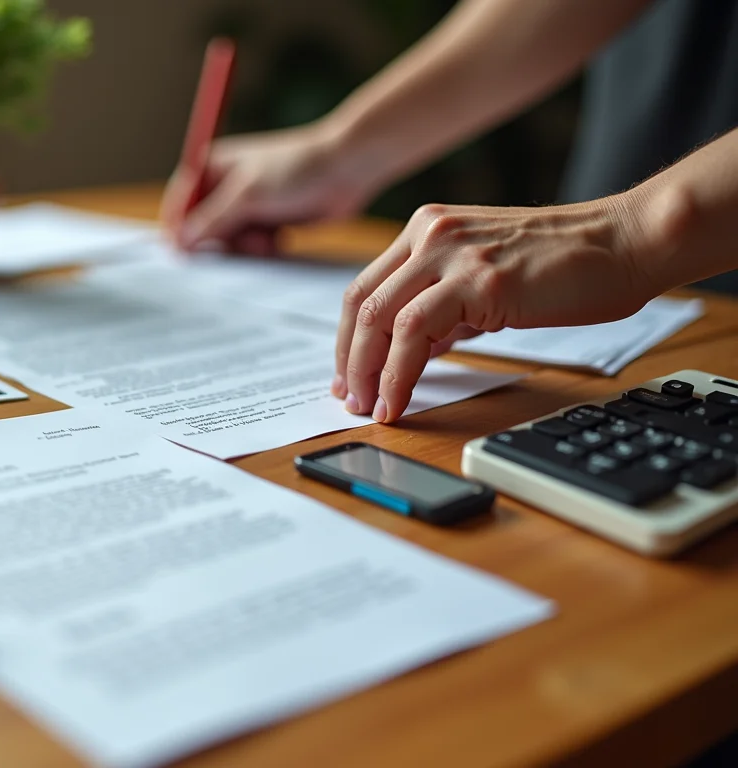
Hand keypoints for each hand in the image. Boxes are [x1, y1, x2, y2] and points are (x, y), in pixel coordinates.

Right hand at [160, 122, 382, 254]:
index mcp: (211, 167)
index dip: (179, 229)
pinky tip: (279, 239)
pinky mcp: (267, 221)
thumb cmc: (295, 169)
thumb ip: (212, 220)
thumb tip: (180, 241)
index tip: (185, 252)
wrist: (345, 169)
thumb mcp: (247, 195)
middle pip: (202, 228)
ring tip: (266, 238)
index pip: (180, 203)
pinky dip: (262, 248)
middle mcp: (224, 186)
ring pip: (228, 241)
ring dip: (245, 246)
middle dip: (222, 241)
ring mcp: (247, 205)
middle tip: (243, 240)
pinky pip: (251, 246)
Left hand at [332, 197, 656, 422]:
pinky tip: (398, 400)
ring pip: (378, 319)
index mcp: (428, 228)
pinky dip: (398, 375)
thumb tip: (414, 350)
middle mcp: (430, 233)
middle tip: (350, 399)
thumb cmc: (567, 265)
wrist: (625, 242)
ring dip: (367, 373)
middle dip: (348, 360)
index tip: (347, 375)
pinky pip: (415, 334)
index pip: (366, 286)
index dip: (348, 337)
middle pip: (360, 302)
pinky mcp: (478, 280)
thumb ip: (446, 306)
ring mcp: (451, 253)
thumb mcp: (486, 277)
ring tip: (371, 408)